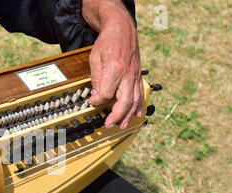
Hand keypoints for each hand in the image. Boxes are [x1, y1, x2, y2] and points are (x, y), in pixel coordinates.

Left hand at [82, 0, 142, 128]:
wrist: (122, 29)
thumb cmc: (108, 41)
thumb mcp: (95, 58)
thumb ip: (96, 78)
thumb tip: (96, 95)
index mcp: (115, 69)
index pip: (105, 94)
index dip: (97, 101)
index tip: (91, 103)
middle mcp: (127, 74)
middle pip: (124, 101)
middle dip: (117, 116)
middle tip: (109, 125)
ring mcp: (135, 76)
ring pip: (135, 100)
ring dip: (129, 115)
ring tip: (122, 126)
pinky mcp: (138, 76)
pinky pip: (140, 93)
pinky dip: (139, 106)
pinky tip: (137, 114)